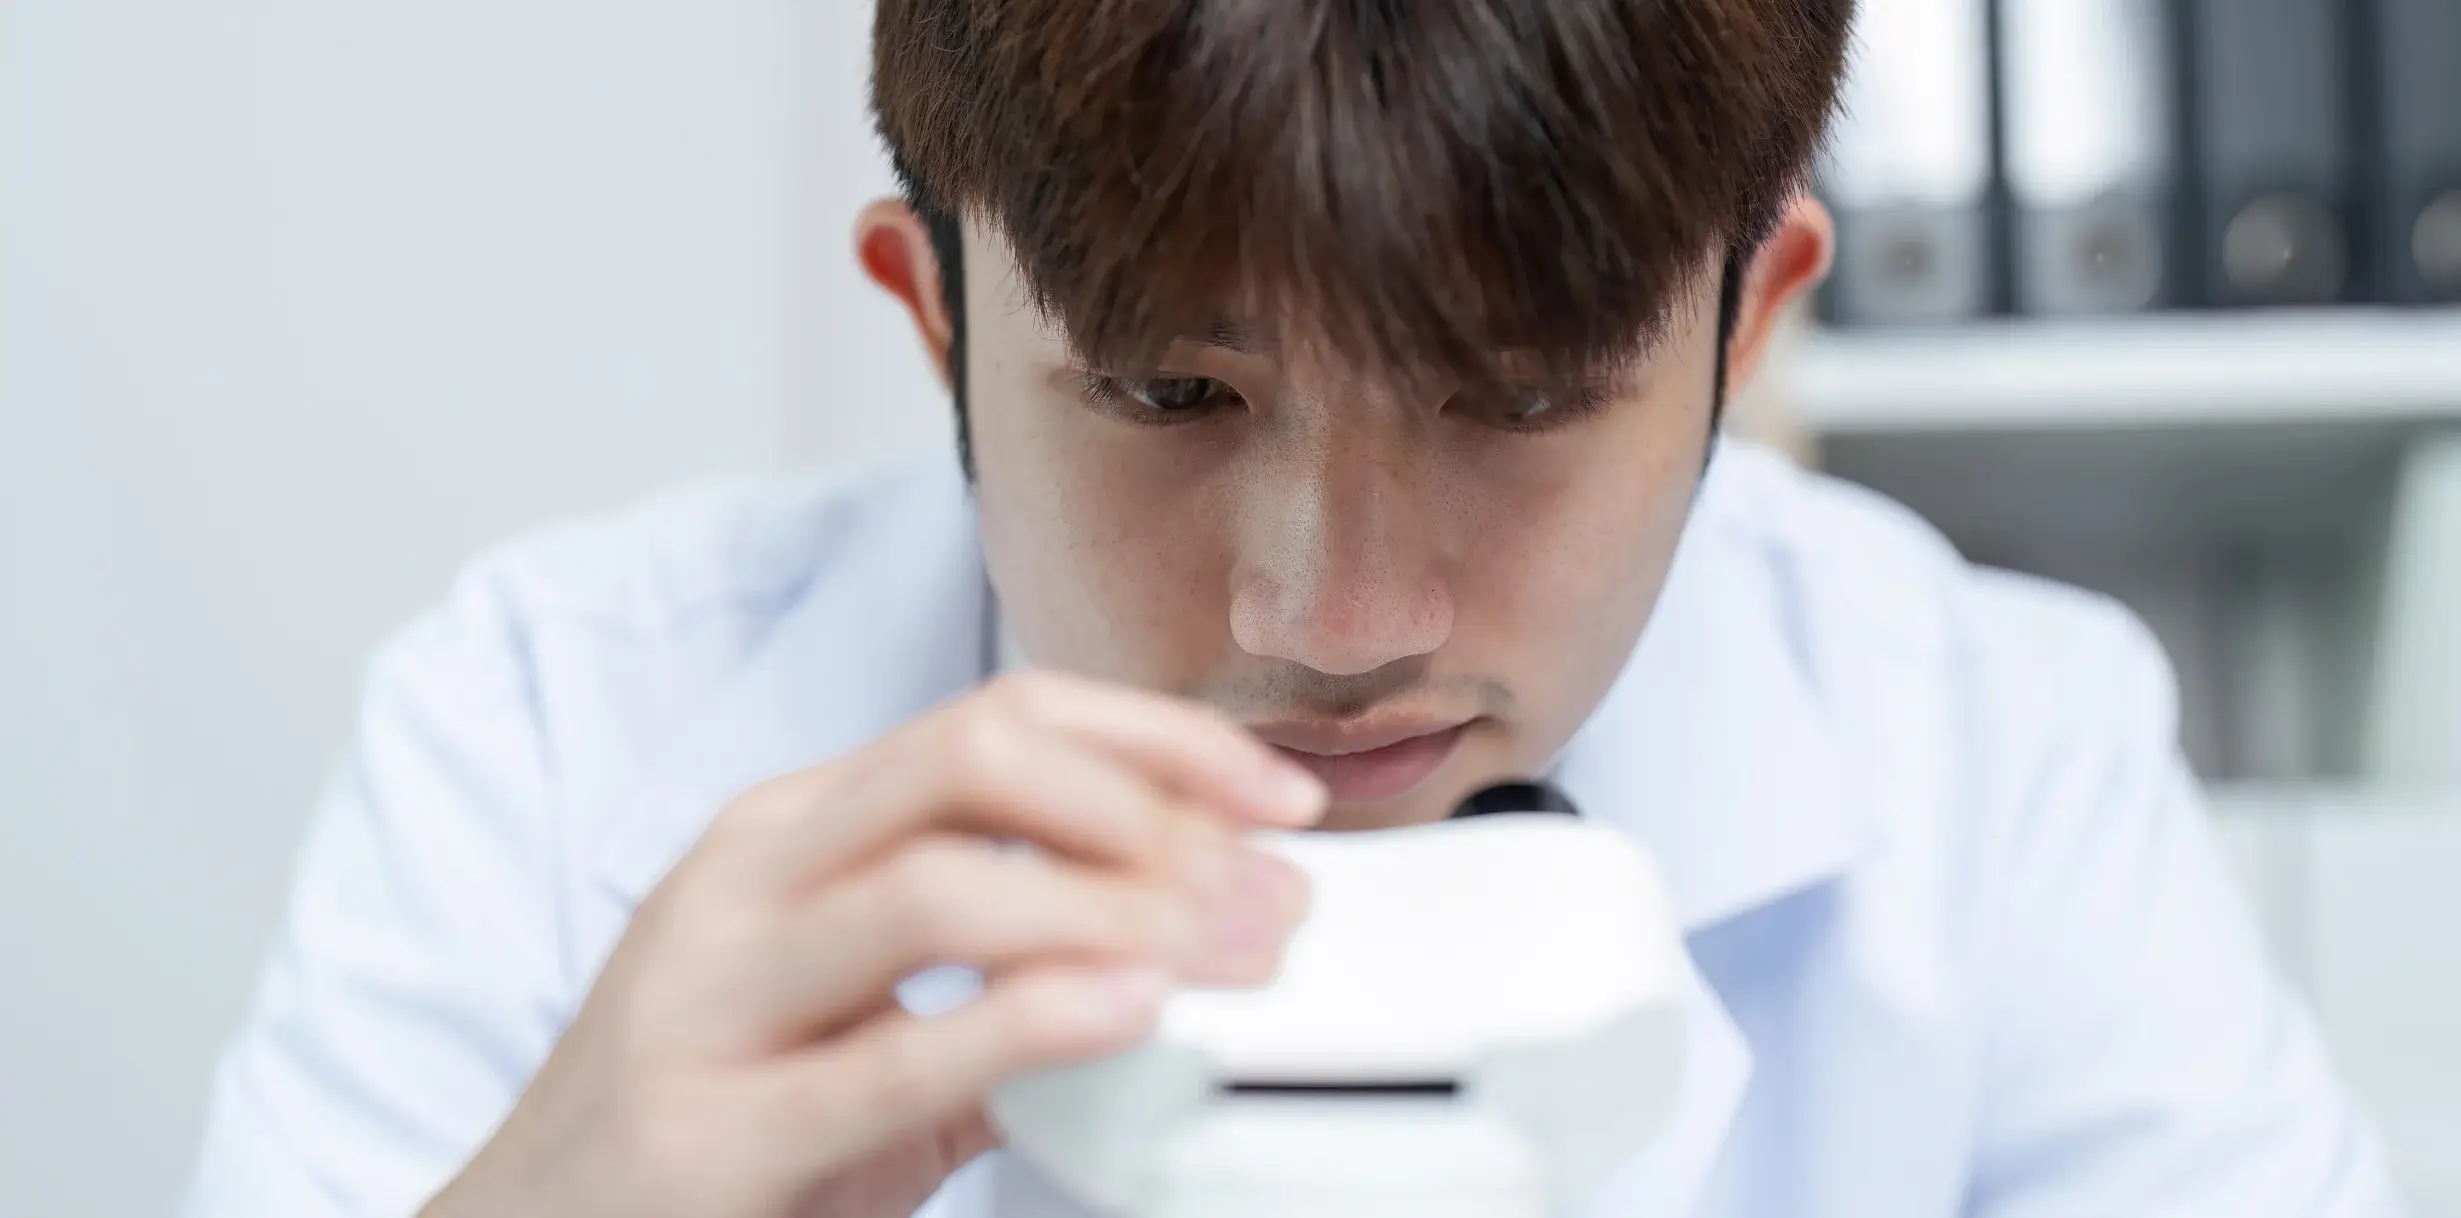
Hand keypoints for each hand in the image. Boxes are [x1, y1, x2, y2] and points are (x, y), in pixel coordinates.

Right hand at [419, 671, 1325, 1217]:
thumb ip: (997, 980)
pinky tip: (1128, 1012)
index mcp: (790, 831)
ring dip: (1120, 909)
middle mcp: (744, 882)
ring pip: (940, 883)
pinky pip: (893, 1052)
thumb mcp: (853, 1017)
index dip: (1157, 738)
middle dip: (1151, 806)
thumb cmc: (708, 1127)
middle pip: (973, 759)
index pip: (998, 718)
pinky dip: (1032, 1018)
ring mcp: (711, 997)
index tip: (1276, 795)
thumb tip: (1184, 952)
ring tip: (1228, 954)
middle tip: (1268, 885)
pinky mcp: (706, 1129)